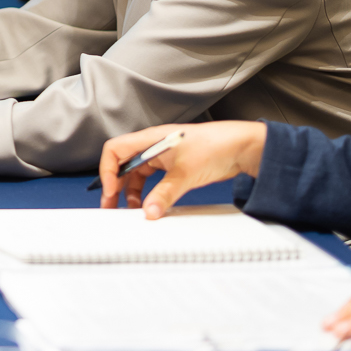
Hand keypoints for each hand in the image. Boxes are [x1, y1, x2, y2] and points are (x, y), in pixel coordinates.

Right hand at [99, 121, 266, 217]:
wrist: (242, 147)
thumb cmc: (217, 145)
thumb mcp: (186, 173)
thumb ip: (165, 193)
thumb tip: (149, 211)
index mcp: (150, 138)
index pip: (115, 150)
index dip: (108, 170)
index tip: (111, 190)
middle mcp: (153, 146)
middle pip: (122, 164)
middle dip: (114, 185)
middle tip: (111, 206)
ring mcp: (163, 157)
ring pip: (136, 175)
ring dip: (130, 192)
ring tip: (132, 210)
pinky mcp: (173, 168)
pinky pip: (152, 181)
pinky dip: (147, 193)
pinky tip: (150, 204)